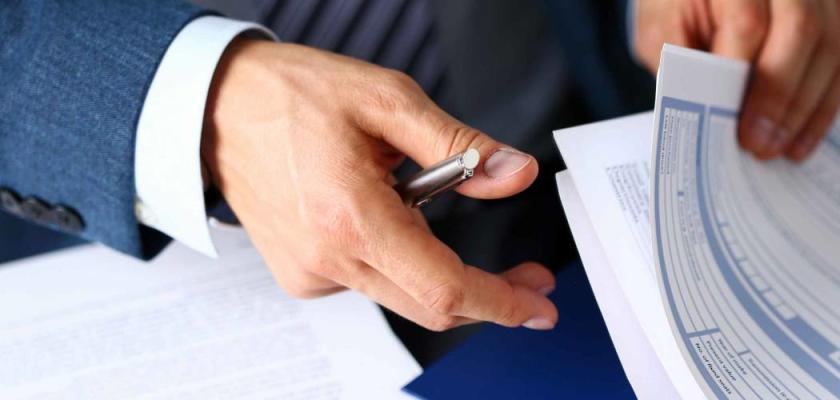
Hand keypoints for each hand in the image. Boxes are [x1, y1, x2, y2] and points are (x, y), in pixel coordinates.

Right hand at [201, 39, 557, 330]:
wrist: (218, 108)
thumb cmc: (295, 96)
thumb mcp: (388, 100)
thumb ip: (460, 145)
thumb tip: (515, 175)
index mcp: (350, 216)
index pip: (443, 287)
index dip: (501, 302)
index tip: (538, 305)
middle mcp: (327, 258)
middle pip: (429, 305)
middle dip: (488, 297)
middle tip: (528, 277)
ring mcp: (310, 274)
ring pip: (402, 294)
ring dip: (437, 265)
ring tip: (409, 191)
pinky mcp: (301, 277)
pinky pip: (370, 282)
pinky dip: (396, 257)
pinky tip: (376, 211)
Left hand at [631, 0, 839, 160]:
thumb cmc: (678, 4)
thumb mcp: (662, 29)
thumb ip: (683, 65)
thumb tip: (709, 116)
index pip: (748, 24)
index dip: (746, 81)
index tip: (736, 127)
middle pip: (801, 30)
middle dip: (781, 97)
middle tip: (760, 145)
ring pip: (831, 47)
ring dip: (806, 108)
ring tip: (780, 148)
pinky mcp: (834, 9)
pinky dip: (823, 103)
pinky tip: (800, 137)